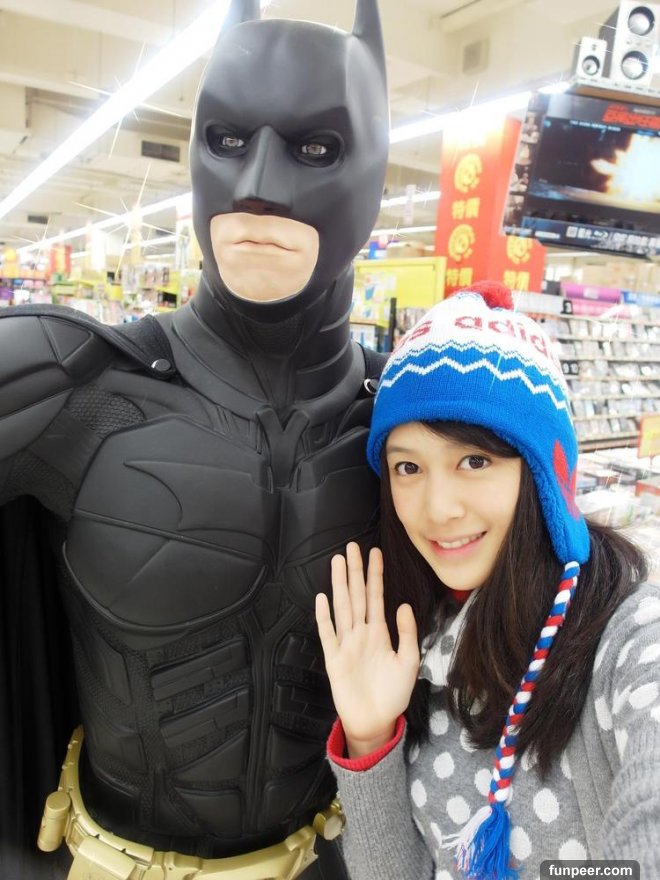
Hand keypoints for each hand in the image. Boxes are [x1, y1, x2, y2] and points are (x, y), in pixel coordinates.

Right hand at [315, 542, 418, 757]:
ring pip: (342, 608)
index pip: (376, 597)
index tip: (375, 553)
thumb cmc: (393, 694)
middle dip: (355, 571)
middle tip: (351, 546)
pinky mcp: (334, 659)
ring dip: (339, 585)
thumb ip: (407, 633)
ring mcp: (346, 644)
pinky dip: (324, 617)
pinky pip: (328, 634)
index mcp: (379, 632)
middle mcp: (361, 633)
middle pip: (357, 595)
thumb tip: (404, 605)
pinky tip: (321, 599)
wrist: (376, 721)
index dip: (376, 575)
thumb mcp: (408, 662)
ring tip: (337, 562)